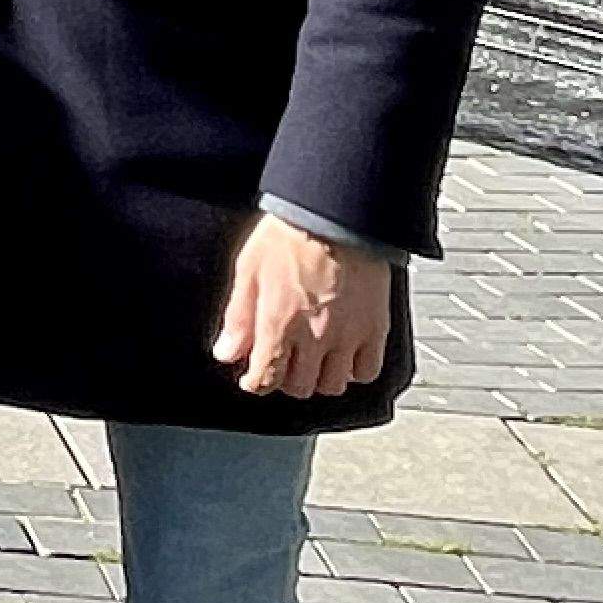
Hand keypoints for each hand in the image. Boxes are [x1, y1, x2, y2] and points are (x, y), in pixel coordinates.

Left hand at [212, 215, 392, 399]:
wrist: (335, 215)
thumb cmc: (290, 234)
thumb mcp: (248, 270)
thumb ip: (238, 317)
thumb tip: (226, 352)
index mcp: (279, 323)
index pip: (266, 378)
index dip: (256, 383)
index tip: (253, 379)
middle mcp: (315, 337)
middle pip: (300, 387)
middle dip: (285, 381)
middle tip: (281, 365)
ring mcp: (348, 335)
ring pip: (334, 385)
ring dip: (318, 378)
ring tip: (311, 361)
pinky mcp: (375, 328)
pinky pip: (367, 371)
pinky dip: (354, 371)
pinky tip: (343, 357)